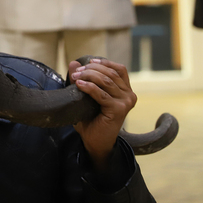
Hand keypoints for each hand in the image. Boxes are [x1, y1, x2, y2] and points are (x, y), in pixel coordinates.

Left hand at [69, 58, 136, 172]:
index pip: (119, 69)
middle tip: (76, 72)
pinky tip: (79, 85)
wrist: (95, 141)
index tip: (88, 61)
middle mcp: (129, 95)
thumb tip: (73, 63)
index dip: (104, 62)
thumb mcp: (86, 96)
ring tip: (75, 77)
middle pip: (110, 73)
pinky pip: (102, 94)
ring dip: (89, 76)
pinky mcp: (119, 110)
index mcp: (125, 90)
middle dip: (91, 69)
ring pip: (106, 81)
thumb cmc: (91, 118)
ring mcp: (125, 102)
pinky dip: (89, 87)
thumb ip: (82, 79)